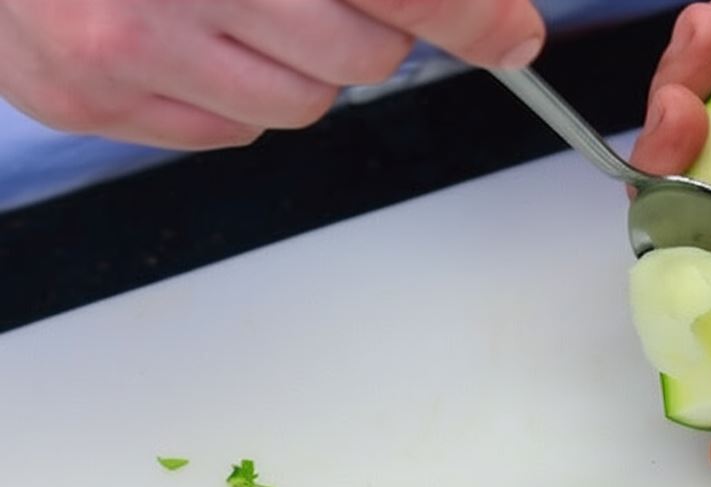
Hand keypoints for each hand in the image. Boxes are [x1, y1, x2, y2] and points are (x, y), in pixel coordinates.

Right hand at [0, 0, 543, 148]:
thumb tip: (477, 6)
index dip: (474, 15)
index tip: (510, 33)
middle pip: (362, 57)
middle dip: (369, 29)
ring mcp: (118, 45)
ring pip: (302, 108)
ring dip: (297, 65)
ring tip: (241, 7)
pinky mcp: (82, 97)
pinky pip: (230, 133)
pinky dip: (233, 93)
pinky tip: (191, 37)